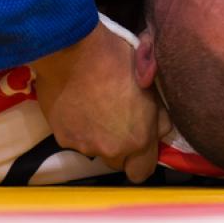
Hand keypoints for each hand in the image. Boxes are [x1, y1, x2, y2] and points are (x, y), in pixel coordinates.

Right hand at [32, 22, 169, 182]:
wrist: (73, 50)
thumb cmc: (118, 60)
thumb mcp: (150, 84)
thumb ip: (158, 114)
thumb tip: (161, 127)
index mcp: (139, 138)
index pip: (143, 172)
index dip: (143, 158)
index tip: (140, 140)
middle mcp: (111, 149)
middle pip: (118, 161)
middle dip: (121, 147)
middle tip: (118, 119)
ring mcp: (84, 145)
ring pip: (96, 150)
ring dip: (99, 136)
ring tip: (97, 108)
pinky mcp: (62, 137)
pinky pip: (75, 139)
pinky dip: (78, 128)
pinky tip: (78, 105)